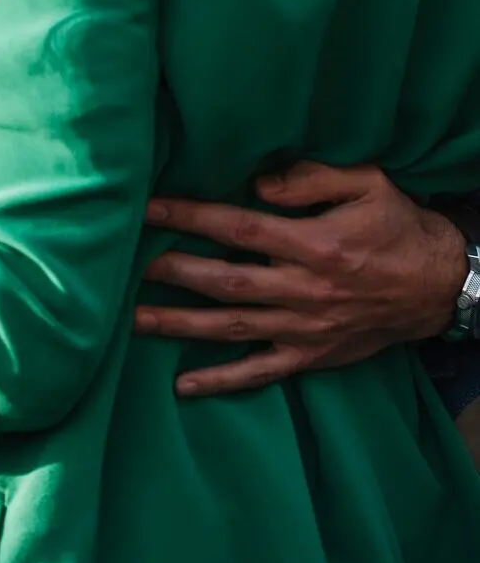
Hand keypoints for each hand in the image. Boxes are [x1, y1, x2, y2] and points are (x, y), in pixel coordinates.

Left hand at [135, 161, 467, 396]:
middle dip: (172, 272)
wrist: (439, 286)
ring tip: (133, 320)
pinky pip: (261, 372)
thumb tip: (259, 182)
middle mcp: (304, 290)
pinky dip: (222, 380)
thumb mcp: (368, 182)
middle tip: (124, 266)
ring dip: (180, 325)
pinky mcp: (312, 356)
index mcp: (314, 244)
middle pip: (225, 281)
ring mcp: (306, 329)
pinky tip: (184, 385)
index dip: (189, 216)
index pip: (237, 228)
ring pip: (233, 328)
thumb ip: (311, 178)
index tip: (147, 208)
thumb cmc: (398, 225)